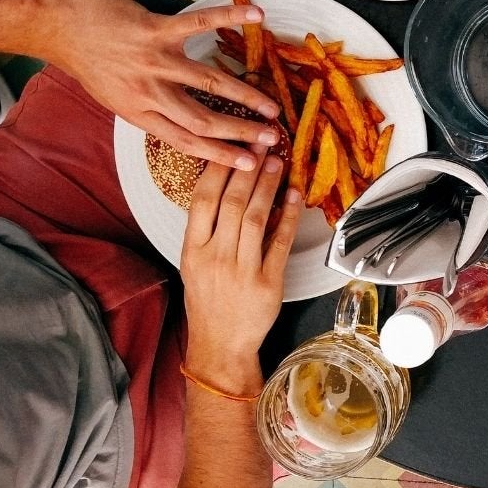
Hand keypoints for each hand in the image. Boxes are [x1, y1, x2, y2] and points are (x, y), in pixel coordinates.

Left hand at [46, 0, 280, 170]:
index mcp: (138, 113)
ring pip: (209, 83)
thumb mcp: (113, 96)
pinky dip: (229, 18)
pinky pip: (199, 24)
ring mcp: (153, 61)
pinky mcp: (154, 30)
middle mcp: (148, 92)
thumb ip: (147, 107)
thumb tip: (180, 117)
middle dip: (241, 132)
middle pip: (203, 120)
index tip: (248, 164)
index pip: (186, 141)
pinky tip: (256, 16)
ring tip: (271, 105)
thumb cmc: (85, 59)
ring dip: (245, 95)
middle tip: (272, 138)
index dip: (221, 155)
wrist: (55, 25)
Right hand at [181, 150, 301, 387]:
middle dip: (248, 169)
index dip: (218, 169)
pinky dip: (289, 217)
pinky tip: (295, 196)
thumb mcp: (194, 263)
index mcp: (193, 250)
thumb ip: (206, 229)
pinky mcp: (268, 283)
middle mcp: (215, 257)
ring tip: (277, 162)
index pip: (202, 200)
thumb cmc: (208, 300)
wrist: (220, 344)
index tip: (232, 146)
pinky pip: (281, 242)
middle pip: (232, 203)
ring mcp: (242, 270)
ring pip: (257, 218)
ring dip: (268, 186)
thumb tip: (224, 186)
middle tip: (261, 143)